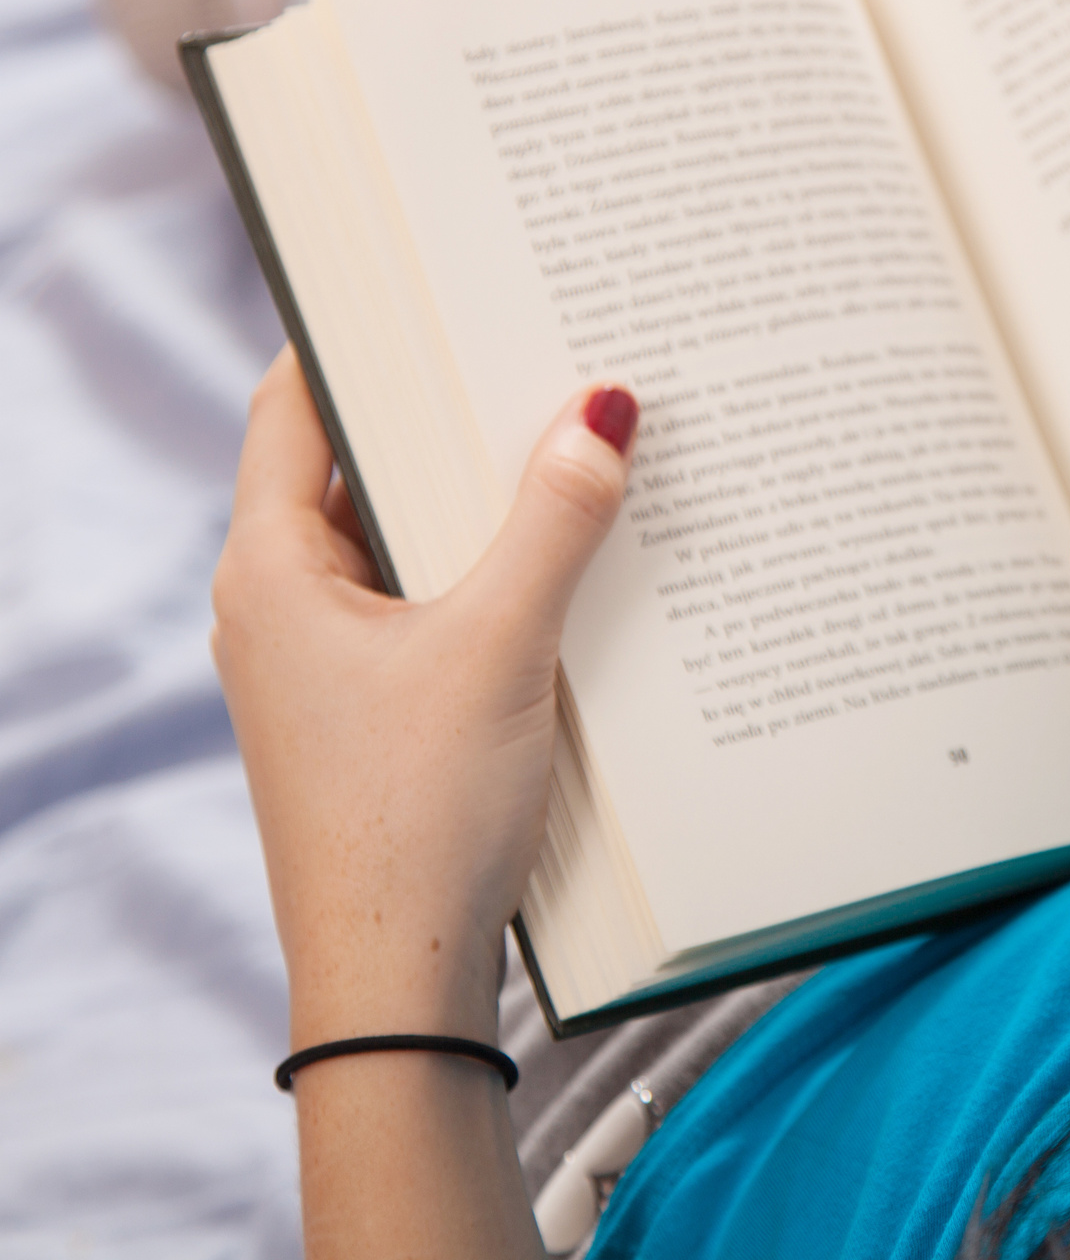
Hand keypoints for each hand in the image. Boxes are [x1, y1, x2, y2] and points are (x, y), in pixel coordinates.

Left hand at [212, 349, 637, 1049]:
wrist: (398, 981)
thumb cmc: (417, 816)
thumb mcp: (497, 649)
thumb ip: (553, 523)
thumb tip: (605, 407)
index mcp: (272, 568)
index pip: (293, 403)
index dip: (355, 334)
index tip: (429, 280)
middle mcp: (284, 600)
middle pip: (358, 463)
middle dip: (443, 411)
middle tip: (532, 344)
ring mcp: (327, 655)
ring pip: (402, 533)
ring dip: (476, 493)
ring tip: (567, 434)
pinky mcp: (375, 701)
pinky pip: (429, 594)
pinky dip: (486, 561)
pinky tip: (567, 550)